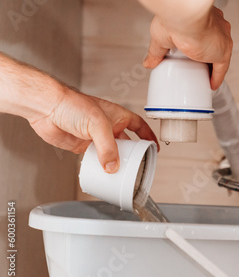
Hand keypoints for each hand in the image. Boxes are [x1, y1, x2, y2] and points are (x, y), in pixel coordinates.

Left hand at [29, 87, 157, 173]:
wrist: (46, 108)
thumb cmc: (72, 104)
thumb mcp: (97, 124)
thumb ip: (107, 147)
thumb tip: (112, 166)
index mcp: (118, 116)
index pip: (139, 126)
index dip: (148, 136)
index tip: (155, 147)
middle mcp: (108, 126)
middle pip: (126, 143)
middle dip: (132, 154)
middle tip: (138, 165)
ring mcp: (95, 136)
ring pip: (111, 153)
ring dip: (115, 162)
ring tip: (121, 173)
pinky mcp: (82, 146)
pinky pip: (95, 159)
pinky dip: (99, 166)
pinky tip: (102, 172)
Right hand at [143, 7, 232, 89]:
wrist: (183, 17)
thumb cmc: (173, 17)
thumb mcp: (160, 36)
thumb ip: (156, 51)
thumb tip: (148, 62)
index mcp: (202, 17)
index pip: (205, 32)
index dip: (200, 43)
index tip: (194, 52)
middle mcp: (215, 25)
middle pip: (214, 44)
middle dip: (207, 55)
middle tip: (196, 66)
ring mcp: (221, 38)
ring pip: (218, 56)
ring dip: (212, 66)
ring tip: (203, 76)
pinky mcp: (223, 51)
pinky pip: (221, 69)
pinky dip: (216, 77)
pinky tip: (212, 84)